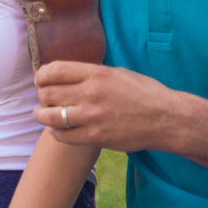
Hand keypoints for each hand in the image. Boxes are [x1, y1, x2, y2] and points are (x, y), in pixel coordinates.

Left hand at [32, 61, 182, 152]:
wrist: (167, 119)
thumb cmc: (145, 93)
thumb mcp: (118, 73)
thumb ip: (92, 74)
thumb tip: (68, 74)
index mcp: (96, 73)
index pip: (54, 70)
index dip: (41, 76)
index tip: (41, 80)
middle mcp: (91, 93)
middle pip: (47, 93)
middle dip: (41, 96)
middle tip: (44, 99)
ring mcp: (92, 116)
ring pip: (49, 116)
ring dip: (42, 115)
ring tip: (45, 115)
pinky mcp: (96, 136)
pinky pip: (62, 136)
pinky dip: (56, 132)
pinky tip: (60, 129)